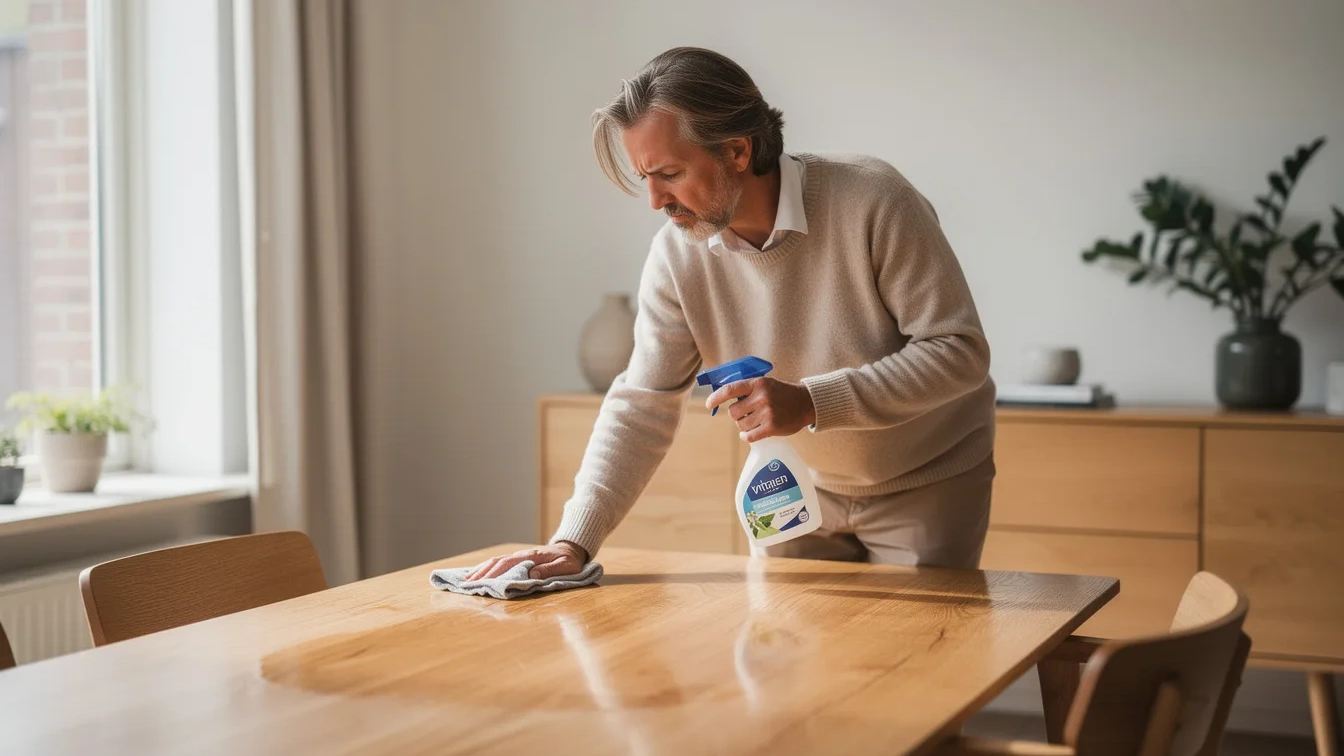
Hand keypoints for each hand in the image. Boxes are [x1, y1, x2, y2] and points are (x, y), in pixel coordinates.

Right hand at [464, 541, 588, 580]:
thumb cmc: (570, 560)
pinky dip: (488, 567)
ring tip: (468, 579)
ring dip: (482, 569)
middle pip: (498, 562)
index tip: (482, 581)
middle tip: (468, 583)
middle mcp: (522, 555)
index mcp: (532, 557)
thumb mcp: (565, 567)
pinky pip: (501, 562)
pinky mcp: (519, 559)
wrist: (572, 549)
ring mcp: (520, 556)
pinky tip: (479, 572)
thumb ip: (549, 570)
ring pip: (497, 560)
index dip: (494, 573)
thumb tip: (531, 574)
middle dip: (482, 573)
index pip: (508, 564)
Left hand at [706, 376, 815, 442]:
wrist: (806, 403)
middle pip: (733, 412)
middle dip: (737, 415)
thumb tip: (721, 397)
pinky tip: (751, 433)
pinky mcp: (772, 427)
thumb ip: (747, 389)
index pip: (730, 390)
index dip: (716, 398)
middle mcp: (761, 397)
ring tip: (755, 421)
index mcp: (758, 383)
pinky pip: (749, 436)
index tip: (709, 404)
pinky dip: (747, 436)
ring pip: (740, 425)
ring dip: (744, 425)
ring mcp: (767, 413)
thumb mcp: (765, 384)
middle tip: (747, 414)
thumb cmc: (781, 394)